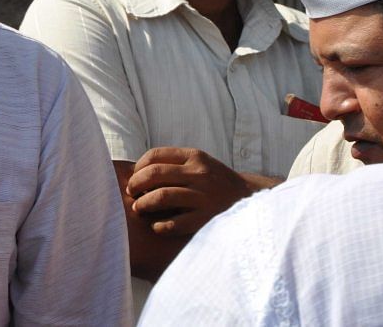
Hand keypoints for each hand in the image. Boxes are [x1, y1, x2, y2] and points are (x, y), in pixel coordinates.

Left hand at [126, 147, 276, 236]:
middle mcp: (199, 174)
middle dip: (136, 184)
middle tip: (131, 194)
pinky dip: (161, 226)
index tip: (134, 177)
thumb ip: (175, 164)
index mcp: (195, 157)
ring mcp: (204, 196)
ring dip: (143, 204)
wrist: (251, 200)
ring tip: (139, 209)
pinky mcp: (207, 218)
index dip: (138, 167)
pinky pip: (175, 223)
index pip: (155, 155)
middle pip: (154, 174)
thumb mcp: (201, 164)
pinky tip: (157, 227)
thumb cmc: (217, 182)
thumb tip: (138, 171)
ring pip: (161, 196)